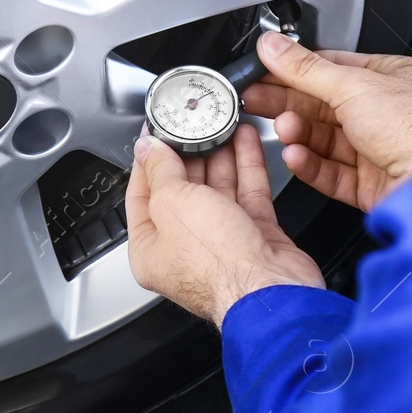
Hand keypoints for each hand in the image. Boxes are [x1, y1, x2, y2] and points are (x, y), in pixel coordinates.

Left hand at [126, 123, 323, 326]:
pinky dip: (247, 166)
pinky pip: (247, 194)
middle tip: (192, 123)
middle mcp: (185, 248)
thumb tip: (150, 149)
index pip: (141, 195)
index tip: (155, 134)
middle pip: (182, 190)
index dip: (148, 160)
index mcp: (151, 248)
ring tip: (221, 123)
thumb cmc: (217, 264)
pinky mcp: (254, 236)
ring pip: (218, 189)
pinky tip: (245, 140)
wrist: (270, 289)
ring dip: (220, 154)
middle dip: (189, 153)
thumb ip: (161, 171)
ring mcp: (222, 242)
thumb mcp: (173, 203)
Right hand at [243, 32, 411, 211]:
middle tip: (254, 100)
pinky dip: (310, 165)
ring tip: (283, 130)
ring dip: (299, 134)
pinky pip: (331, 172)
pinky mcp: (370, 184)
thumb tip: (274, 47)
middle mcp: (386, 113)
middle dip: (288, 103)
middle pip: (324, 105)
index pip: (332, 68)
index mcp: (390, 78)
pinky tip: (295, 156)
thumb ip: (306, 69)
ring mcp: (378, 150)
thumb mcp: (353, 85)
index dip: (295, 70)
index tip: (263, 71)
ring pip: (325, 140)